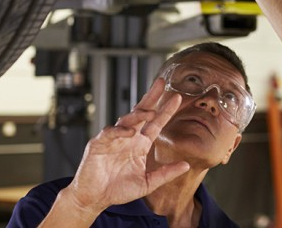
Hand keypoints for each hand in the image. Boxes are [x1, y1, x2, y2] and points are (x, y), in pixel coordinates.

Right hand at [63, 79, 188, 211]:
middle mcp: (129, 137)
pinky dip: (120, 131)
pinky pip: (110, 133)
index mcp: (141, 144)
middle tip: (161, 83)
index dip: (166, 111)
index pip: (156, 123)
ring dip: (138, 115)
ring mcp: (113, 139)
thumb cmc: (119, 190)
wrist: (95, 198)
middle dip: (151, 97)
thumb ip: (166, 174)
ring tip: (150, 112)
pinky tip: (130, 132)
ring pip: (127, 120)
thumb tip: (186, 166)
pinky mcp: (99, 144)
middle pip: (141, 112)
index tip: (178, 99)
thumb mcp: (147, 183)